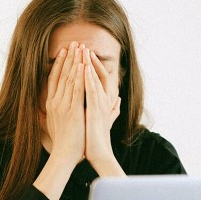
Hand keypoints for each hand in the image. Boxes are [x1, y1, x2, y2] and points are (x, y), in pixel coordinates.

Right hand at [44, 41, 85, 165]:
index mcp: (51, 104)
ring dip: (75, 62)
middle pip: (61, 75)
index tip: (65, 51)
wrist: (64, 155)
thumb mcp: (53, 125)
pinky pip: (76, 89)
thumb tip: (44, 110)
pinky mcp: (72, 110)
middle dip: (68, 57)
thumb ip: (50, 115)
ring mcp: (63, 106)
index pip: (54, 79)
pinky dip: (80, 76)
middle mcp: (55, 102)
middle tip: (74, 42)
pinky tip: (83, 65)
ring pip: (69, 79)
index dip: (59, 64)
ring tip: (80, 48)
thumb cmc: (62, 143)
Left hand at [84, 48, 120, 169]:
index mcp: (103, 101)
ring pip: (95, 80)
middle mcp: (104, 101)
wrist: (99, 154)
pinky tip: (83, 68)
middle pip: (97, 74)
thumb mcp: (104, 120)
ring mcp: (101, 105)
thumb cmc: (98, 139)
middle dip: (89, 59)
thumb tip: (119, 101)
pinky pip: (91, 91)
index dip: (91, 65)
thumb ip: (112, 110)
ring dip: (88, 64)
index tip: (83, 54)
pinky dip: (88, 79)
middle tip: (81, 44)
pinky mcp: (96, 111)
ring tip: (82, 50)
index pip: (98, 78)